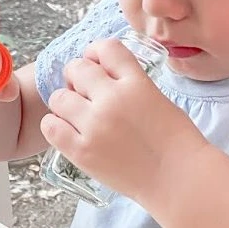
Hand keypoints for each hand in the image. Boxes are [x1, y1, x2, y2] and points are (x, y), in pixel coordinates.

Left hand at [40, 38, 202, 201]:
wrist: (178, 179)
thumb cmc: (175, 142)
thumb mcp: (158, 98)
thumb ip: (131, 84)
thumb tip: (104, 78)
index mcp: (136, 82)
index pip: (105, 48)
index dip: (96, 54)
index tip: (96, 65)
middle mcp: (112, 99)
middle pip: (77, 68)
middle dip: (78, 78)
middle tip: (84, 94)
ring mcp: (94, 125)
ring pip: (58, 97)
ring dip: (65, 103)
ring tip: (76, 116)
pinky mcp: (82, 151)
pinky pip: (50, 126)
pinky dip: (55, 126)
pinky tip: (67, 131)